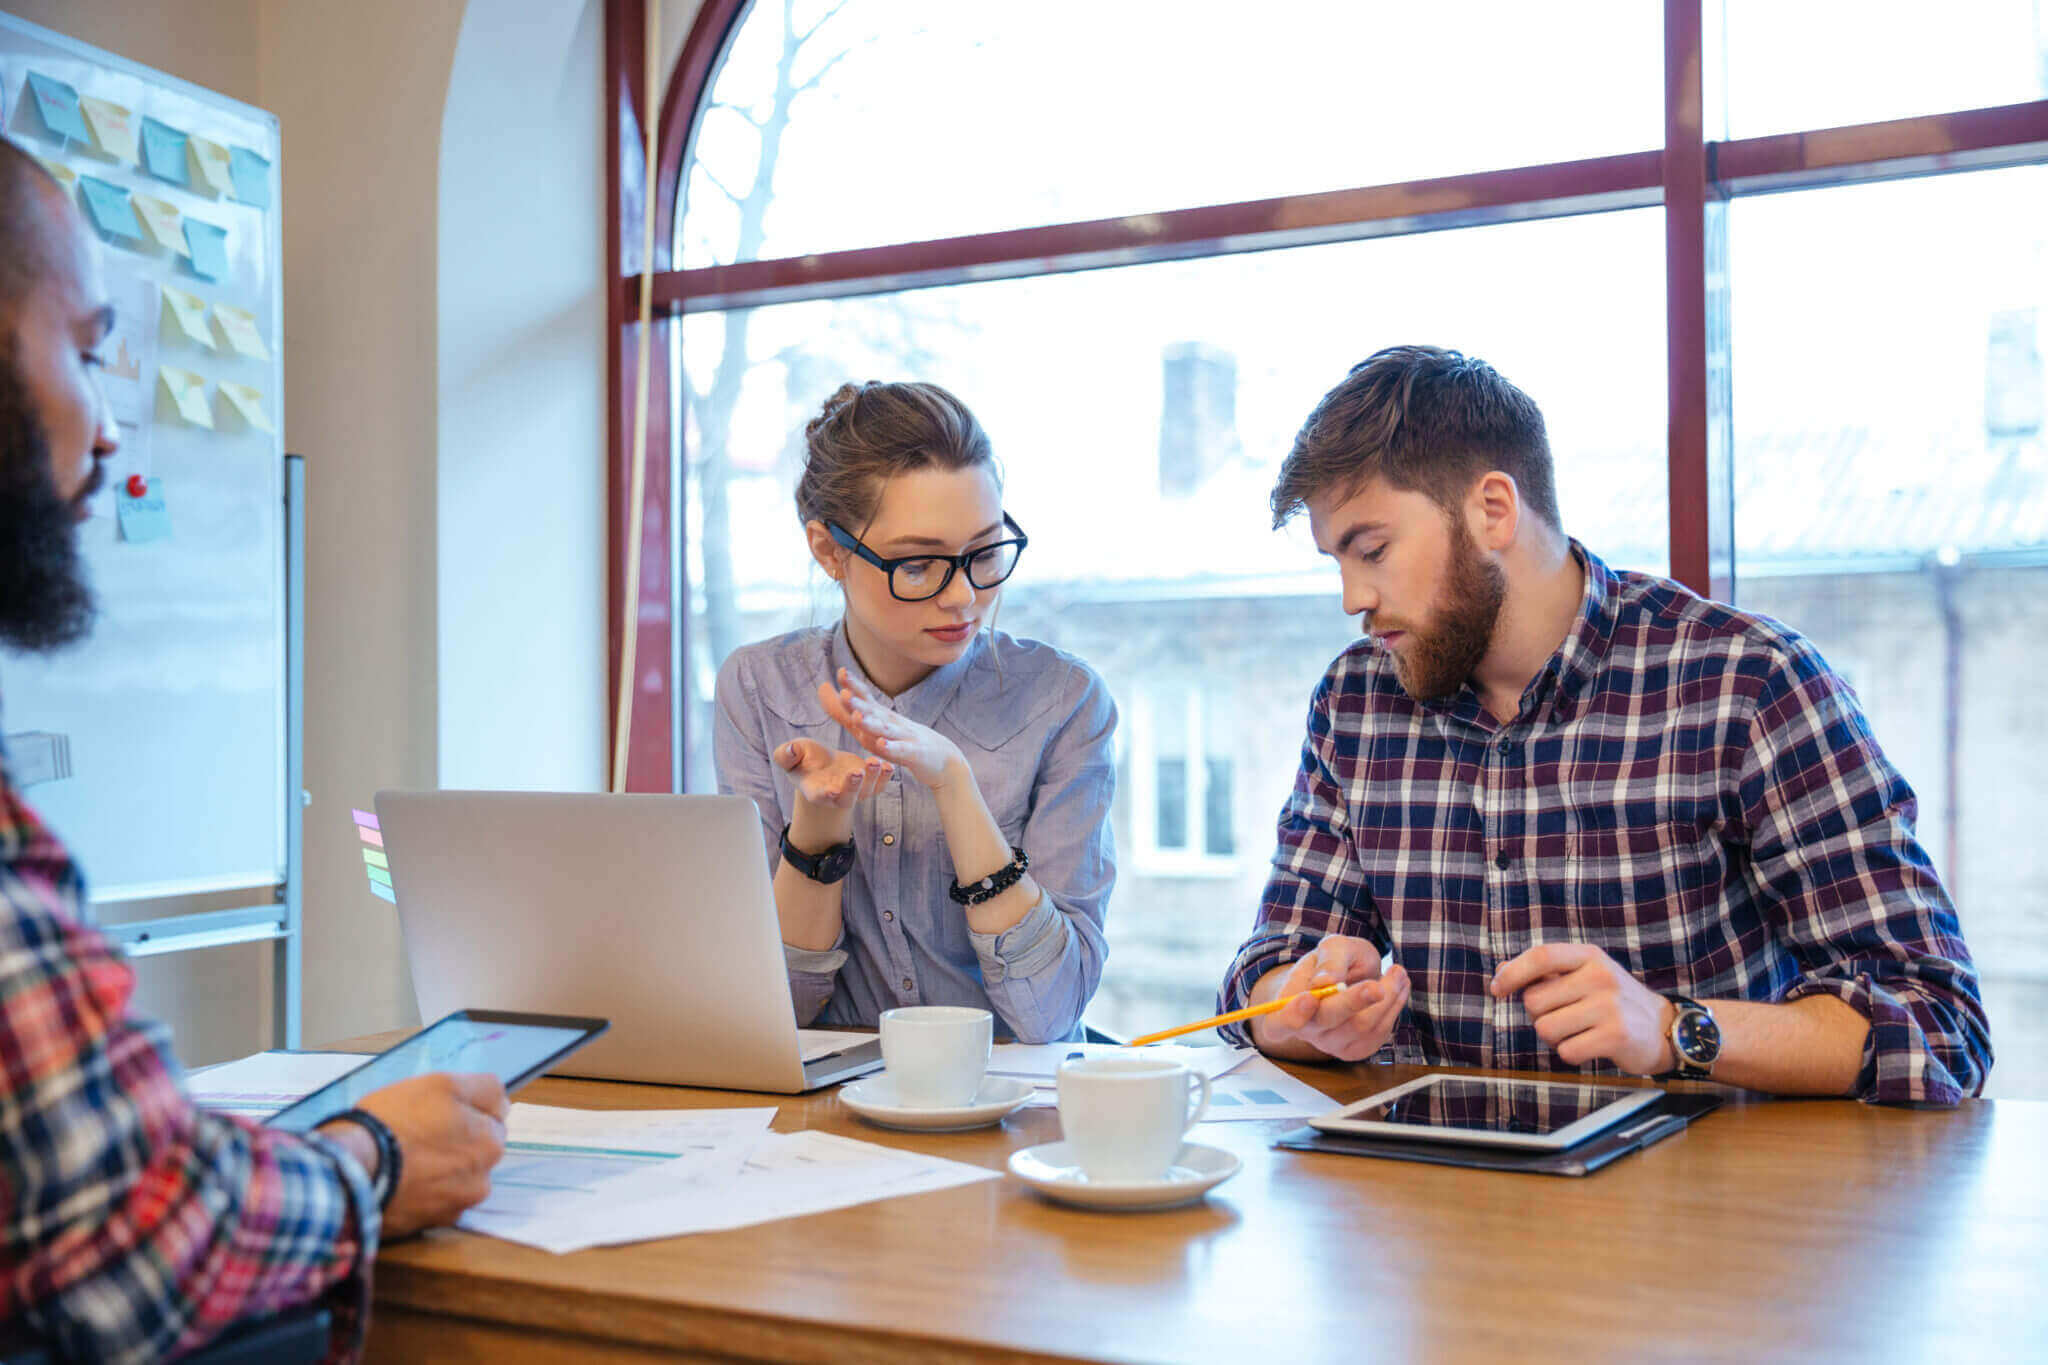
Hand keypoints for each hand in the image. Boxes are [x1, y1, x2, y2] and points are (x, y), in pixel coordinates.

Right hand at [349, 1072, 508, 1238]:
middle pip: (475, 1150)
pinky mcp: (428, 1225)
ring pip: (456, 1177)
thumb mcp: (442, 1084)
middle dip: (457, 1141)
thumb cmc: (394, 1121)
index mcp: (491, 1142)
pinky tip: (402, 1180)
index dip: (465, 1111)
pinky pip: (434, 1201)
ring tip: (407, 1159)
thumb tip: (503, 1104)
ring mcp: (456, 1206)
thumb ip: (484, 1091)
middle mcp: (483, 1179)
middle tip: (419, 1133)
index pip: (492, 1118)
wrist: (350, 1170)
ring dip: (441, 1169)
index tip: (437, 1112)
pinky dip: (424, 1192)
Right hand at [774, 736, 891, 826]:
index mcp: (815, 790)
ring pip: (865, 791)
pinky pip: (879, 784)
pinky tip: (888, 764)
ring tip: (875, 762)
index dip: (825, 795)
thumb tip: (788, 750)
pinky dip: (885, 777)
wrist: (821, 763)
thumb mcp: (791, 753)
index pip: (819, 796)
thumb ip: (786, 754)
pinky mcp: (868, 782)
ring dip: (872, 779)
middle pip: (846, 797)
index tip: (830, 791)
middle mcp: (836, 795)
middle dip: (852, 787)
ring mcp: (854, 791)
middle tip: (856, 773)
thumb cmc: (803, 759)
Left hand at [818, 669, 966, 789]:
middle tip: (845, 693)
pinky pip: (901, 751)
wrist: (943, 759)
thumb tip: (822, 692)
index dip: (855, 686)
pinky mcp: (915, 753)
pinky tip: (882, 744)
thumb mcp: (873, 726)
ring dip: (871, 723)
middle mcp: (893, 722)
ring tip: (857, 717)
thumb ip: (847, 713)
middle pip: (874, 711)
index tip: (841, 672)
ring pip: (885, 730)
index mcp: (882, 716)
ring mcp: (905, 737)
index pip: (867, 698)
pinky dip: (892, 748)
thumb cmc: (903, 740)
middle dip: (859, 703)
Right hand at [1250, 935, 1409, 1061]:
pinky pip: (1379, 1033)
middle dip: (1355, 1001)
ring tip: (1397, 972)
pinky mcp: (1356, 1049)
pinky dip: (1393, 1007)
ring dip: (1387, 997)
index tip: (1309, 998)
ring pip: (1361, 1025)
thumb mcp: (1334, 947)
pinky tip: (1397, 989)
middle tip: (1378, 986)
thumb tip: (1325, 982)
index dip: (1291, 1016)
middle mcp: (1306, 1030)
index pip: (1279, 1022)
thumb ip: (1329, 960)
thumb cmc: (1335, 961)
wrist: (1352, 976)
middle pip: (1328, 1020)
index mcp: (1287, 1004)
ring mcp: (1332, 1044)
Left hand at [1490, 943, 1675, 1074]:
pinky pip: (1566, 1051)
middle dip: (1541, 1015)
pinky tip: (1592, 1046)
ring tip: (1580, 1031)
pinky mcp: (1616, 1036)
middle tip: (1567, 1017)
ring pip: (1546, 1028)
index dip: (1512, 973)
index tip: (1497, 989)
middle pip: (1534, 1001)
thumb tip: (1501, 972)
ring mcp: (1610, 1006)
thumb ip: (1545, 973)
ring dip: (1555, 1037)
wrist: (1664, 1028)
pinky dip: (1573, 1054)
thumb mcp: (1585, 975)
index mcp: (1589, 956)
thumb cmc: (1613, 1001)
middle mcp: (1600, 976)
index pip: (1541, 956)